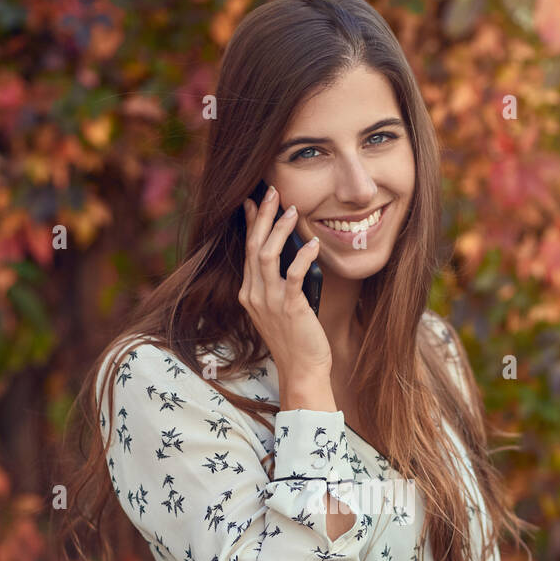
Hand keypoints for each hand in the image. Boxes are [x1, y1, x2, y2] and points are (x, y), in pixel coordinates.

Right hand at [240, 187, 331, 378]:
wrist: (301, 369)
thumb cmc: (295, 338)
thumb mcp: (278, 308)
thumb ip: (277, 283)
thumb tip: (289, 252)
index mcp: (248, 293)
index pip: (247, 250)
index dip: (250, 223)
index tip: (253, 200)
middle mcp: (254, 295)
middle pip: (254, 246)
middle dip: (262, 215)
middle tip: (272, 191)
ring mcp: (270, 302)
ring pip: (268, 255)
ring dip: (280, 229)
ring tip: (292, 210)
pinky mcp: (290, 308)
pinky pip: (294, 275)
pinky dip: (303, 256)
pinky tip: (312, 244)